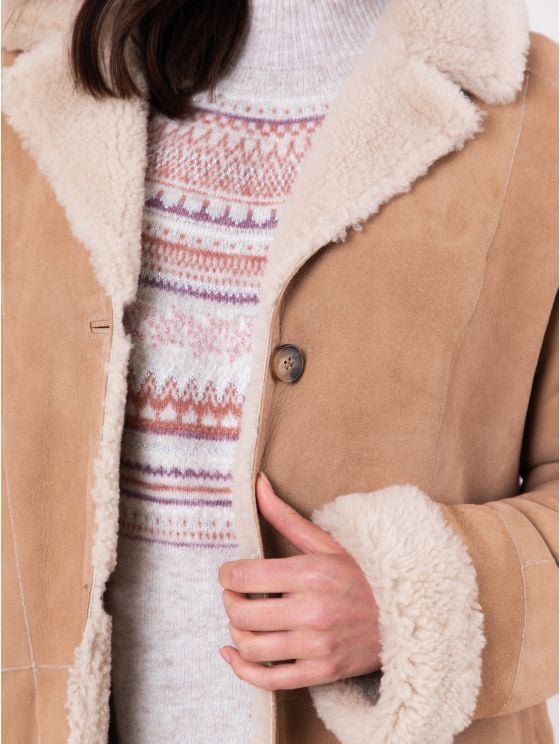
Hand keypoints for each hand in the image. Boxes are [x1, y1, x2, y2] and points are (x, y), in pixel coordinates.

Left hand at [217, 472, 380, 690]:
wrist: (410, 614)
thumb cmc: (363, 573)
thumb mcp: (327, 542)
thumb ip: (285, 516)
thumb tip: (258, 483)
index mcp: (312, 573)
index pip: (245, 576)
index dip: (227, 574)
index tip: (229, 572)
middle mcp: (313, 611)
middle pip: (242, 612)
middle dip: (228, 601)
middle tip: (234, 594)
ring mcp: (317, 646)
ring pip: (250, 645)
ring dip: (235, 631)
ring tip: (242, 618)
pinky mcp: (322, 672)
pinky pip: (268, 679)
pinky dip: (242, 669)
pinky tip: (233, 653)